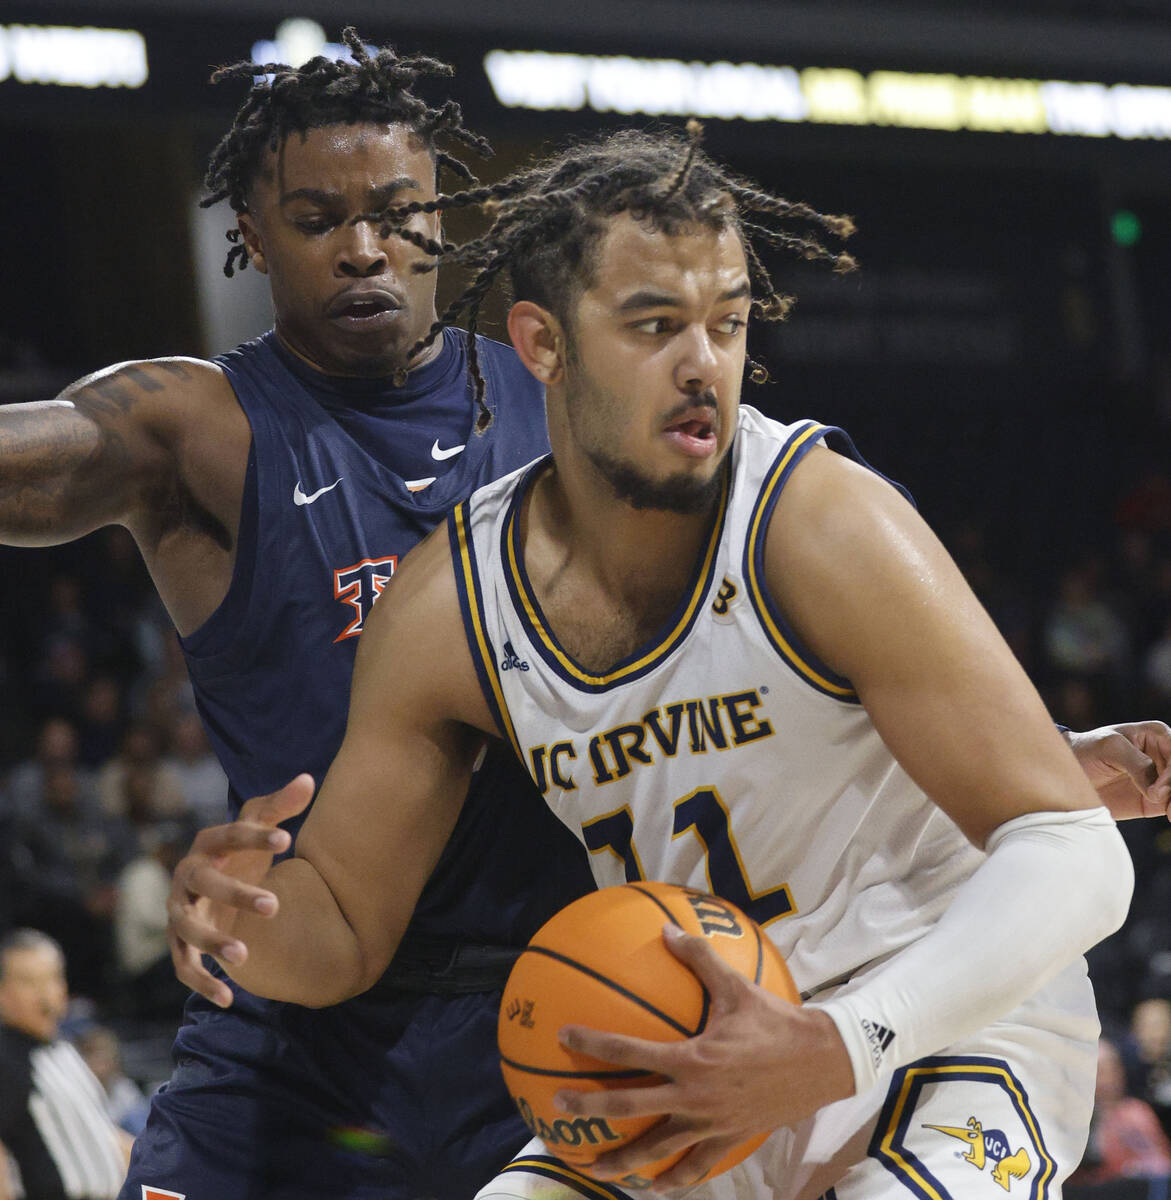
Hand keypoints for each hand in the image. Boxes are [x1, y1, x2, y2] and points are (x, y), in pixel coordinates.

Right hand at [167, 774, 312, 1006]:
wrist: (215, 885)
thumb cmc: (242, 852)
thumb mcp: (259, 826)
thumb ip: (281, 806)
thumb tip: (308, 780)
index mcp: (207, 844)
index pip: (229, 836)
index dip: (256, 837)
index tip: (288, 841)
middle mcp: (187, 877)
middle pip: (205, 884)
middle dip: (236, 894)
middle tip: (274, 905)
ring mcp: (179, 912)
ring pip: (187, 929)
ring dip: (212, 942)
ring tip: (245, 957)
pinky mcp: (179, 943)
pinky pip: (183, 966)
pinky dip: (202, 983)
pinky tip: (229, 999)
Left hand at [554, 925, 853, 1191]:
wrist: (821, 1063)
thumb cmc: (776, 1021)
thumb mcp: (736, 985)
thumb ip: (698, 957)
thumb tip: (665, 928)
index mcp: (691, 1058)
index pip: (629, 1050)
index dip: (593, 1043)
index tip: (564, 1037)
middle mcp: (694, 1096)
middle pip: (631, 1105)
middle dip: (592, 1106)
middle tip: (560, 1105)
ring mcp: (711, 1123)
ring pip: (658, 1148)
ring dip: (624, 1160)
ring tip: (596, 1170)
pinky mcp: (730, 1140)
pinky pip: (697, 1166)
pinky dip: (675, 1180)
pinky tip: (656, 1188)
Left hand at [1068, 722, 1170, 820]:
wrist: (1066, 775)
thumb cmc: (1085, 751)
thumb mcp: (1109, 748)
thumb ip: (1137, 763)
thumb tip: (1158, 789)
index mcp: (1156, 735)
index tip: (1155, 791)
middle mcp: (1165, 756)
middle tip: (1156, 800)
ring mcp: (1163, 779)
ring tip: (1168, 813)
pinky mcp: (1157, 801)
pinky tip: (1170, 816)